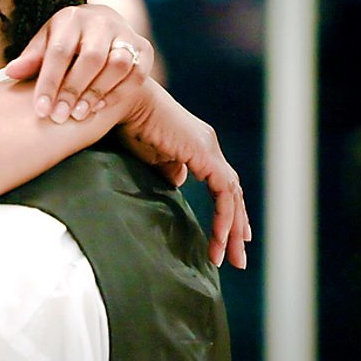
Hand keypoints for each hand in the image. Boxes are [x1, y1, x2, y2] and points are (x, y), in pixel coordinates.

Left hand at [3, 4, 153, 123]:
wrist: (102, 28)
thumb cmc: (65, 40)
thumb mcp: (45, 44)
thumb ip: (32, 58)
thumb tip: (11, 72)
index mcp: (71, 17)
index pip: (59, 51)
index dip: (49, 82)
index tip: (40, 110)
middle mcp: (102, 20)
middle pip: (91, 58)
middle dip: (74, 90)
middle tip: (59, 116)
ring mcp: (126, 33)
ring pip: (118, 65)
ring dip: (98, 92)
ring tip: (79, 115)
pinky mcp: (144, 48)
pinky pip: (137, 74)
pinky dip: (118, 93)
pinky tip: (98, 108)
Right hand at [117, 79, 251, 268]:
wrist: (124, 102)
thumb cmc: (127, 124)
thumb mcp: (149, 155)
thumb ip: (166, 169)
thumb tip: (177, 184)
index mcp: (197, 145)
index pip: (220, 183)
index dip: (225, 210)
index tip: (226, 236)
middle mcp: (208, 146)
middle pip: (231, 192)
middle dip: (236, 226)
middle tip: (237, 256)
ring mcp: (209, 149)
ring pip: (231, 196)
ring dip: (233, 229)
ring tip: (231, 257)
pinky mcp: (205, 155)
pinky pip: (223, 193)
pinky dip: (224, 218)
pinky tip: (220, 239)